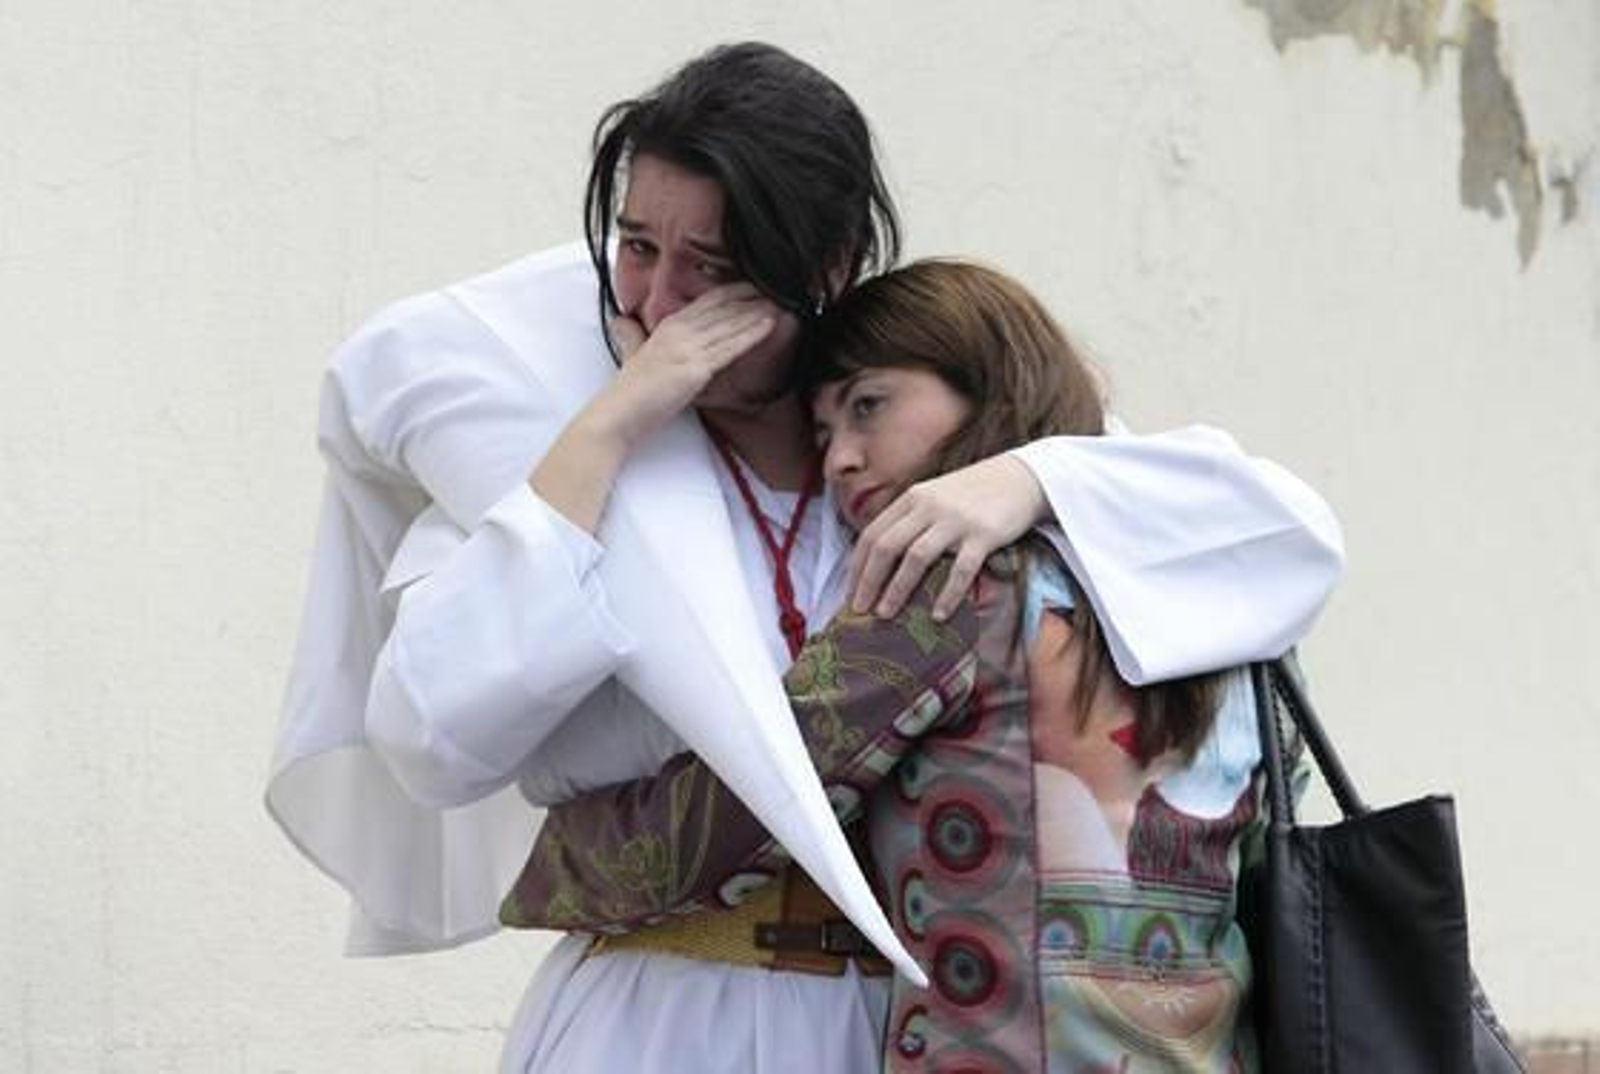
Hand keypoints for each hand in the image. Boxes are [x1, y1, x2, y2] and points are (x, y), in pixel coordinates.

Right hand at [594, 284, 776, 447]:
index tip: (754, 283)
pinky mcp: (695, 369)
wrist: (618, 415)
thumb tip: (621, 321)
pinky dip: (752, 334)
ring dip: (759, 310)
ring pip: (730, 323)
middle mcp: (678, 331)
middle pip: (723, 306)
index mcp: (667, 326)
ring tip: (783, 300)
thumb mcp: (631, 354)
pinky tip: (770, 324)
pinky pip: (729, 348)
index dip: (733, 290)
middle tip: (779, 284)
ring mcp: (687, 349)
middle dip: (752, 295)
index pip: (707, 301)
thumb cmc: (627, 392)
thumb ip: (631, 336)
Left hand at [848, 454, 1046, 620]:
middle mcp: (928, 506)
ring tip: (886, 615)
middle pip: (886, 546)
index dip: (857, 567)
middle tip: (859, 611)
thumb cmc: (973, 495)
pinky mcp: (983, 534)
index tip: (849, 595)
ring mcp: (955, 519)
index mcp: (911, 498)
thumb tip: (882, 564)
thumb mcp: (934, 498)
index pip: (872, 534)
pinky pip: (960, 569)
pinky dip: (947, 594)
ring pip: (916, 557)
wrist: (1020, 477)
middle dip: (868, 582)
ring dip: (897, 590)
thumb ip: (910, 521)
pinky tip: (938, 615)